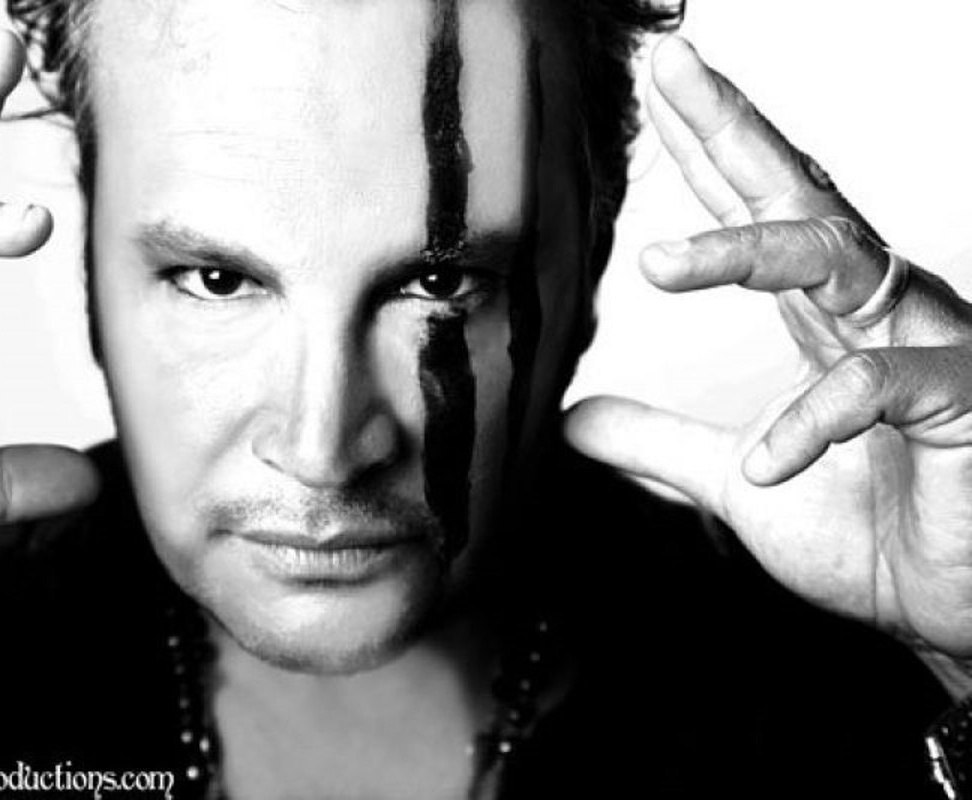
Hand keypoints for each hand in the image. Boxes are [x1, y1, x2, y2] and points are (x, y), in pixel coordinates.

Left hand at [564, 36, 971, 695]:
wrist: (953, 616)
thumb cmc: (876, 542)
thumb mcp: (733, 490)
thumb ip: (659, 446)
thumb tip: (574, 418)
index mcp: (826, 322)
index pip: (758, 216)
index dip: (706, 152)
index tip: (656, 92)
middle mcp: (877, 316)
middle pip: (798, 197)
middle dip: (733, 128)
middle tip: (671, 66)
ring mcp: (925, 350)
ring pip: (843, 261)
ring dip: (751, 252)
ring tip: (658, 264)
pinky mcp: (965, 404)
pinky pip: (888, 387)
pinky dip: (816, 420)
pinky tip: (763, 462)